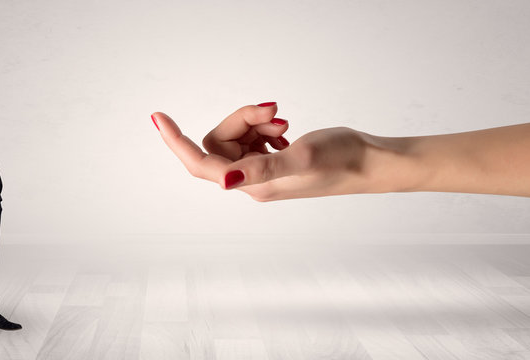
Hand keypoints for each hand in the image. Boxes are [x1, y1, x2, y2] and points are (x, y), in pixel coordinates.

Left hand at [152, 103, 398, 200]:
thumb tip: (226, 179)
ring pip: (237, 137)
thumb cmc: (342, 160)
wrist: (369, 161)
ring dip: (255, 121)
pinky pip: (252, 137)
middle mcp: (251, 181)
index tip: (159, 117)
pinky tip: (286, 128)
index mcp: (252, 184)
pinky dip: (264, 126)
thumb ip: (261, 167)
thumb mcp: (300, 158)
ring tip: (284, 120)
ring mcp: (261, 171)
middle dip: (241, 120)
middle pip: (220, 143)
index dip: (177, 141)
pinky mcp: (272, 160)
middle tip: (273, 110)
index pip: (201, 163)